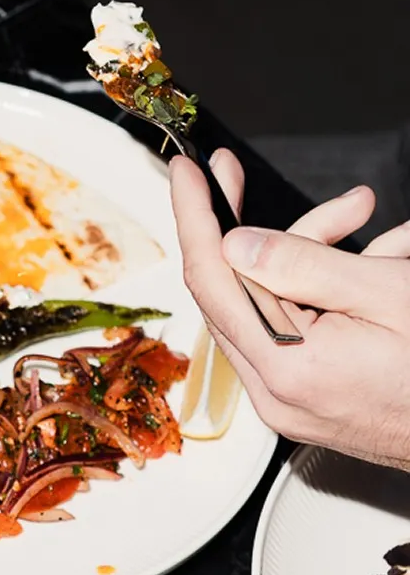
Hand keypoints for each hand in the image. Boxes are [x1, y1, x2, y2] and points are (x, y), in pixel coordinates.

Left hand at [171, 150, 409, 466]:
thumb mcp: (388, 296)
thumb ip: (304, 266)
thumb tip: (236, 243)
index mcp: (290, 366)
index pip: (212, 280)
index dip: (195, 216)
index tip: (186, 172)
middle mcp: (277, 393)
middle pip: (235, 291)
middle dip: (251, 228)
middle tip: (241, 175)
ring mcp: (289, 403)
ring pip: (268, 307)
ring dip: (312, 258)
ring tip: (387, 243)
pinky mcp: (305, 402)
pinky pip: (293, 334)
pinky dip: (324, 297)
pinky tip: (381, 271)